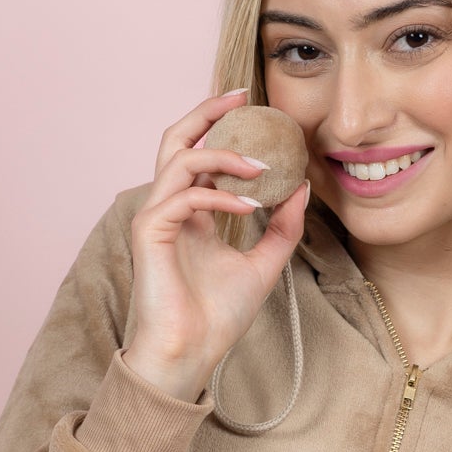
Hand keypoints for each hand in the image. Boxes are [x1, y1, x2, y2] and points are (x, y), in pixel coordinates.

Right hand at [124, 88, 309, 391]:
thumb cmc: (218, 317)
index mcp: (192, 212)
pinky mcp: (149, 232)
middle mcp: (171, 207)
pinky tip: (249, 208)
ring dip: (223, 155)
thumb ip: (282, 227)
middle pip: (178, 139)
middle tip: (242, 97)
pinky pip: (183, 196)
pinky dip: (218, 196)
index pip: (202, 154)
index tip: (252, 106)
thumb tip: (301, 187)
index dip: (222, 126)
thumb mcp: (265, 265)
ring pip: (180, 159)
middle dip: (208, 112)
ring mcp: (156, 217)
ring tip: (260, 168)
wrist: (191, 354)